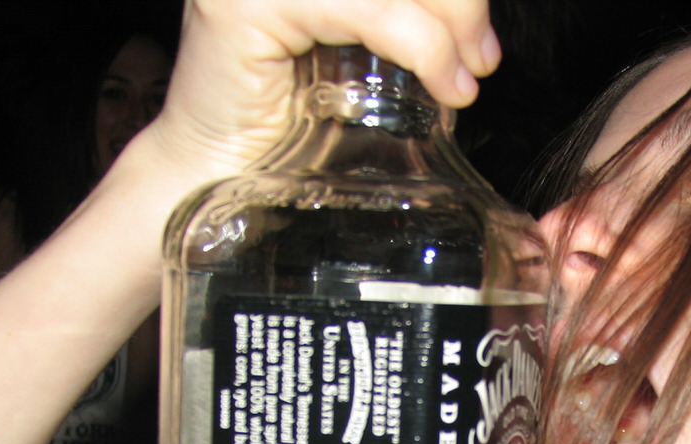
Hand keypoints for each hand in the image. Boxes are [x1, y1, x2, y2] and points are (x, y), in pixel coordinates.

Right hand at [139, 0, 500, 185]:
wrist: (209, 178)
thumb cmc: (280, 128)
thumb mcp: (354, 60)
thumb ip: (400, 27)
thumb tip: (475, 29)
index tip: (480, 38)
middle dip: (458, 0)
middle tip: (481, 56)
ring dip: (447, 24)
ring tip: (464, 79)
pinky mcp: (246, 2)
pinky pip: (365, 7)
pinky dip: (420, 44)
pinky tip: (444, 83)